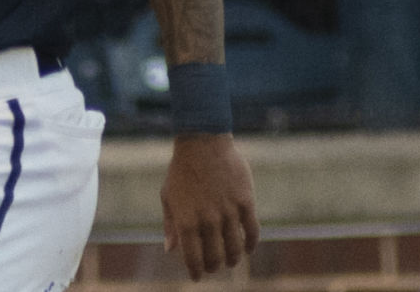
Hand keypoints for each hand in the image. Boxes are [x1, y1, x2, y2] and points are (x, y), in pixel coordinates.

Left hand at [161, 133, 259, 280]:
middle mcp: (208, 220)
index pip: (193, 259)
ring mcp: (228, 212)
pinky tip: (248, 248)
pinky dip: (251, 244)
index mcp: (187, 221)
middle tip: (214, 267)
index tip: (197, 276)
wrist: (202, 143)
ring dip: (233, 259)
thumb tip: (170, 250)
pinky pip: (252, 230)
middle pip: (215, 257)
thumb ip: (170, 225)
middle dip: (214, 266)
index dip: (196, 272)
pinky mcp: (245, 202)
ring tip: (231, 261)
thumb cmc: (181, 171)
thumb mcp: (168, 197)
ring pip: (235, 248)